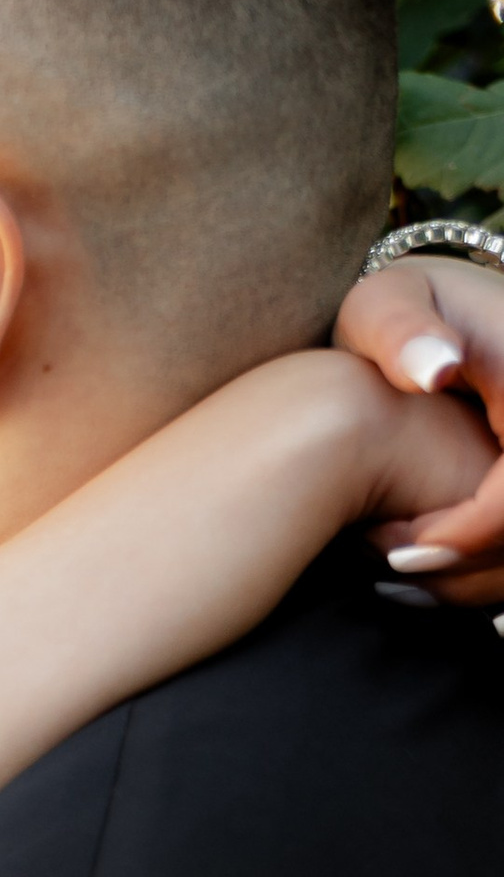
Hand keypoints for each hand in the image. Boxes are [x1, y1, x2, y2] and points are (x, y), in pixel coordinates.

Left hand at [335, 254, 503, 600]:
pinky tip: (431, 571)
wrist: (446, 311)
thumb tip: (438, 372)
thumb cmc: (404, 309)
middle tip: (394, 570)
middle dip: (473, 561)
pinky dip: (490, 563)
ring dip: (483, 571)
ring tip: (403, 575)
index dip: (473, 529)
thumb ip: (401, 329)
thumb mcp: (387, 302)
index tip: (401, 550)